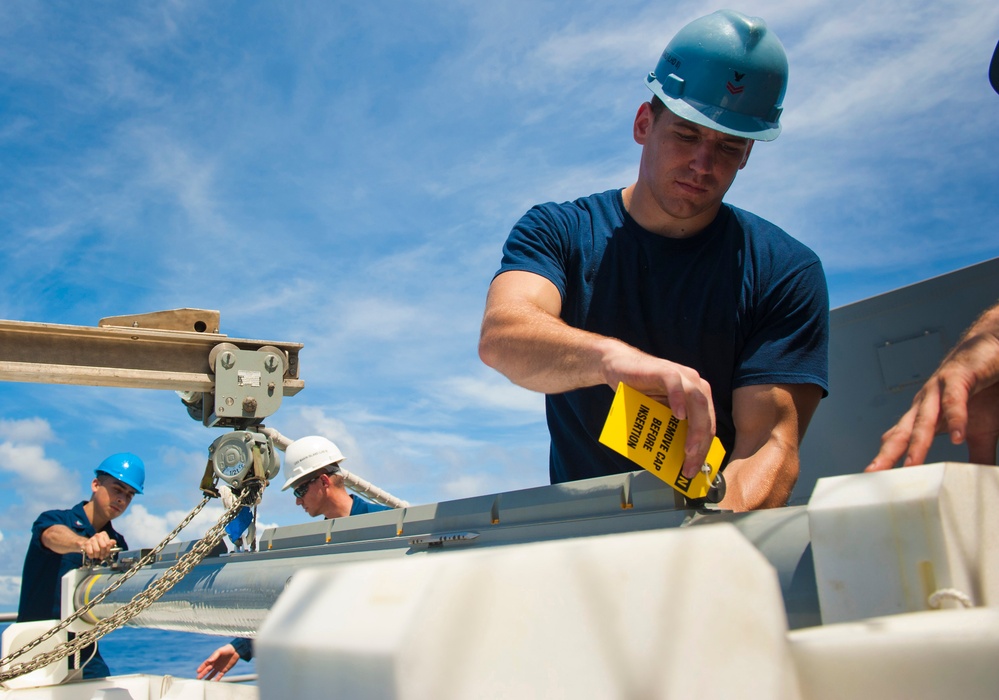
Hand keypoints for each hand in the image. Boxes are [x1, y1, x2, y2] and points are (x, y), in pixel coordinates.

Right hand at [81, 531, 116, 560]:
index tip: (106, 554)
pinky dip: (92, 556)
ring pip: (97, 550)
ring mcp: (91, 539)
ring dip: (97, 555)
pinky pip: (90, 552)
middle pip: (103, 546)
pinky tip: (92, 556)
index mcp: (103, 534)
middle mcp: (97, 535)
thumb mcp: (105, 542)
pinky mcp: (86, 544)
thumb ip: (110, 543)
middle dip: (103, 553)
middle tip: (102, 556)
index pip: (108, 543)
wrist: (86, 544)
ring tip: (97, 556)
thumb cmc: (98, 544)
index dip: (108, 550)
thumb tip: (114, 542)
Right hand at [196, 644, 239, 680]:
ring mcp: (219, 667)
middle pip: (207, 670)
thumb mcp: (220, 651)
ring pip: (212, 674)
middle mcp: (215, 664)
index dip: (201, 667)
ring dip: (208, 678)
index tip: (198, 671)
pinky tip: (213, 683)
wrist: (236, 651)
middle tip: (198, 678)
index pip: (206, 664)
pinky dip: (216, 679)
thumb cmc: (227, 649)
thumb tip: (209, 660)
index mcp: (213, 659)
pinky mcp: (224, 670)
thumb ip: (215, 656)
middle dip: (202, 674)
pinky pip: (219, 676)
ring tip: (203, 682)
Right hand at [601, 343, 715, 477]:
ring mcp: (681, 376)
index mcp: (696, 397)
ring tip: (688, 449)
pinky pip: (676, 385)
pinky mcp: (665, 370)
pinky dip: (679, 400)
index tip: (695, 469)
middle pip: (706, 416)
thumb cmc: (639, 391)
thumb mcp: (658, 413)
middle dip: (701, 444)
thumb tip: (678, 456)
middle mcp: (694, 385)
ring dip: (696, 428)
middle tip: (691, 465)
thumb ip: (670, 427)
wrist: (618, 366)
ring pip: (697, 402)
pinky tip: (679, 416)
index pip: (707, 425)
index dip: (704, 448)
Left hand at [867, 329, 998, 470]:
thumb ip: (976, 455)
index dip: (885, 458)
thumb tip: (974, 481)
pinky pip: (954, 400)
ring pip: (924, 420)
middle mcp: (925, 403)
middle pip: (902, 432)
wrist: (994, 349)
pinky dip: (956, 418)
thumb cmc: (983, 391)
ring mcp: (937, 389)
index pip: (899, 440)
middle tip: (874, 474)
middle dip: (887, 454)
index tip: (872, 480)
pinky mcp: (957, 377)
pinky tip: (956, 437)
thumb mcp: (980, 430)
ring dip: (917, 442)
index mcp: (925, 416)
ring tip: (911, 465)